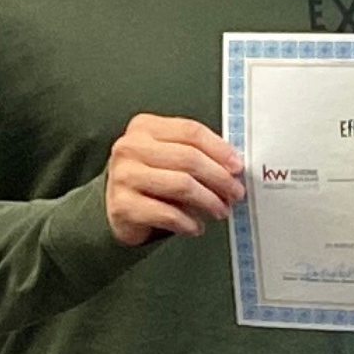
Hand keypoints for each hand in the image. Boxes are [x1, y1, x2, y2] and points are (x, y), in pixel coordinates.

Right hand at [105, 113, 244, 245]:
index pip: (191, 132)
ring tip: (220, 211)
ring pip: (182, 185)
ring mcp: (124, 175)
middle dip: (220, 178)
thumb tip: (233, 168)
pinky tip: (196, 227)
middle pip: (189, 158)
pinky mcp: (123, 205)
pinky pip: (167, 213)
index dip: (220, 150)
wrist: (115, 208)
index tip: (237, 167)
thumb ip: (196, 154)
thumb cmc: (150, 180)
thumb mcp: (169, 157)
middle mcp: (131, 147)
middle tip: (235, 193)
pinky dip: (188, 222)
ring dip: (209, 201)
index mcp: (145, 127)